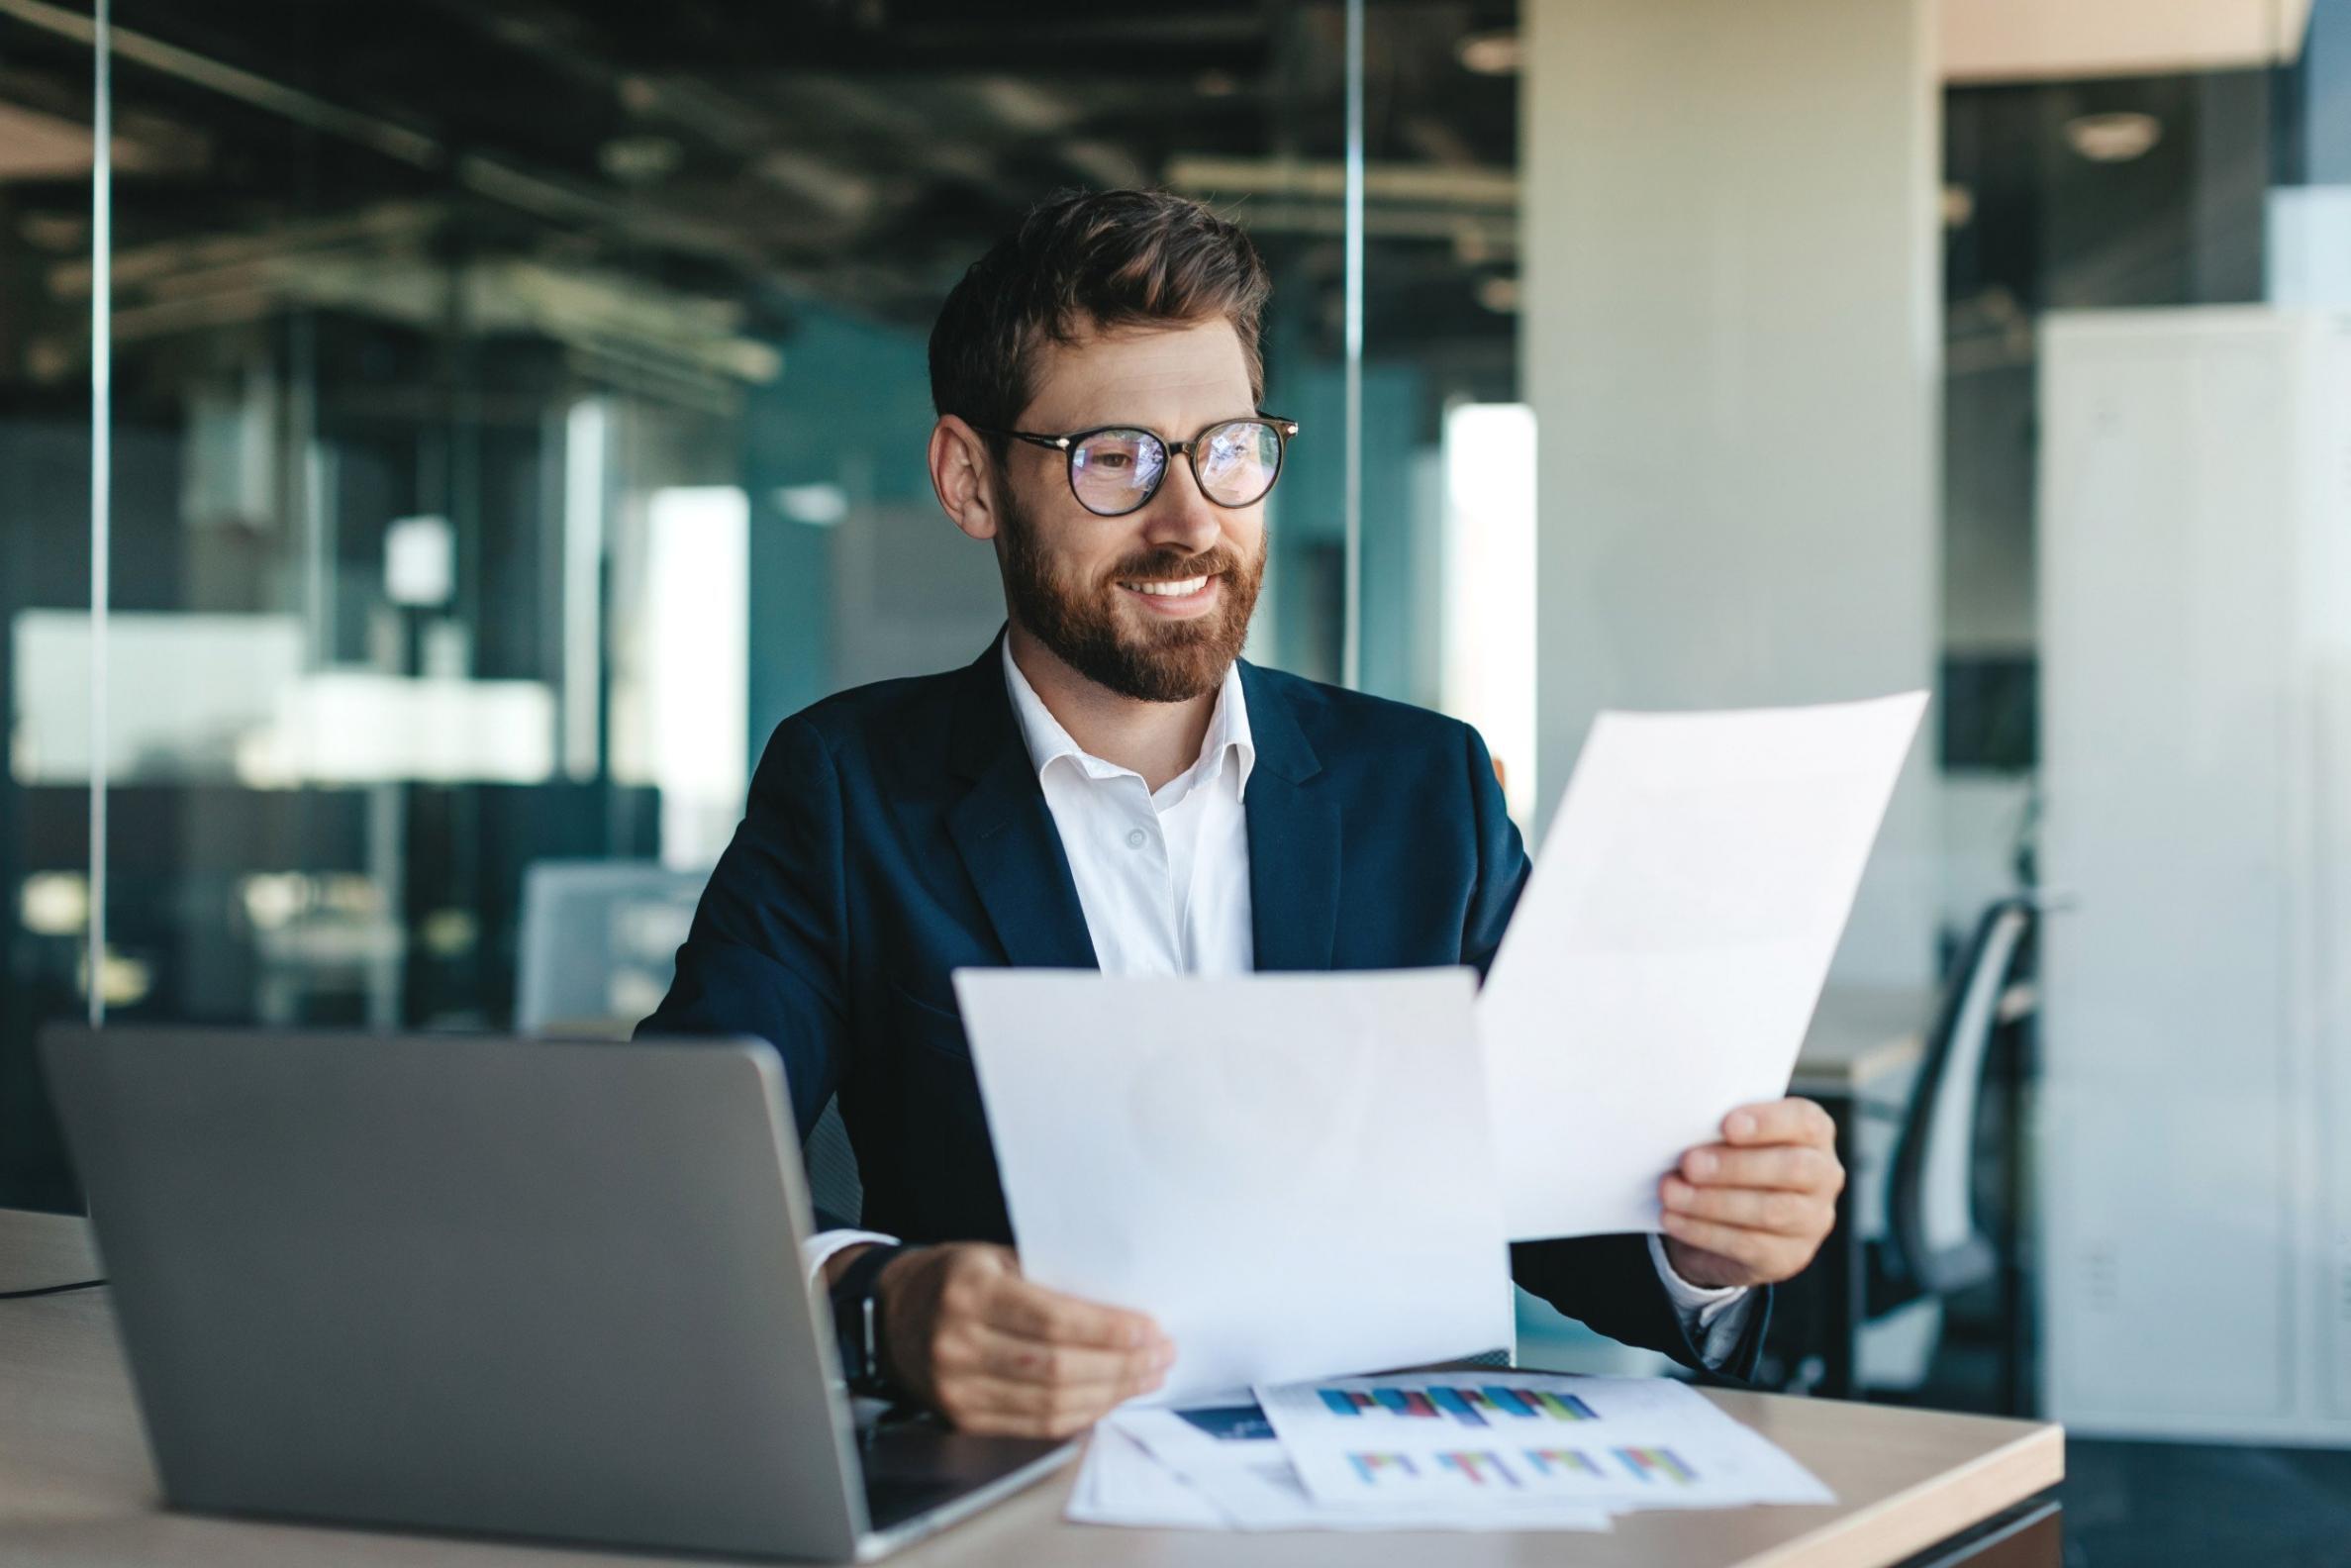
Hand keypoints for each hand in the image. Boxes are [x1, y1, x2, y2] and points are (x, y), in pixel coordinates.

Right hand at [868, 1242, 1173, 1436]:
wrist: (891, 1314)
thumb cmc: (956, 1277)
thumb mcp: (996, 1257)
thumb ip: (1050, 1279)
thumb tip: (1123, 1305)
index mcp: (971, 1290)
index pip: (1053, 1320)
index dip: (1108, 1330)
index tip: (1150, 1329)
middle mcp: (959, 1342)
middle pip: (1057, 1368)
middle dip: (1120, 1365)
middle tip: (1160, 1355)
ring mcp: (958, 1387)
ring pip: (1050, 1404)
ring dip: (1109, 1394)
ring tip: (1145, 1377)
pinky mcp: (962, 1418)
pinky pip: (1034, 1427)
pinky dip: (1079, 1414)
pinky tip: (1108, 1398)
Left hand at [1658, 1097, 1843, 1289]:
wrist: (1727, 1222)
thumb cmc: (1730, 1163)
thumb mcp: (1729, 1139)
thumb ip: (1720, 1130)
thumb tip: (1685, 1129)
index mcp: (1813, 1134)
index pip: (1805, 1121)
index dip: (1768, 1122)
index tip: (1727, 1124)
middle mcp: (1824, 1176)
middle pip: (1792, 1168)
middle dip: (1735, 1166)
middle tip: (1689, 1163)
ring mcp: (1812, 1220)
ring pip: (1770, 1211)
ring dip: (1712, 1202)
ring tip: (1671, 1192)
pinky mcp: (1790, 1256)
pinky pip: (1748, 1245)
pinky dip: (1704, 1231)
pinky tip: (1674, 1219)